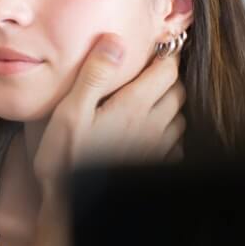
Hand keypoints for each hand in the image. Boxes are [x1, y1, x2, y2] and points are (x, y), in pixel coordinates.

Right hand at [34, 33, 185, 188]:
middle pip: (178, 92)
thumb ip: (94, 76)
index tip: (156, 47)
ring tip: (149, 99)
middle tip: (149, 71)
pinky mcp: (155, 166)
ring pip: (180, 117)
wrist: (71, 204)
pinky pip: (176, 143)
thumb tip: (115, 41)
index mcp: (132, 107)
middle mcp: (153, 126)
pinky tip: (149, 131)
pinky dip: (169, 131)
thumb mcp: (70, 111)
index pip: (166, 72)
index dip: (165, 55)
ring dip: (170, 104)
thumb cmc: (64, 157)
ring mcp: (157, 149)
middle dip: (168, 78)